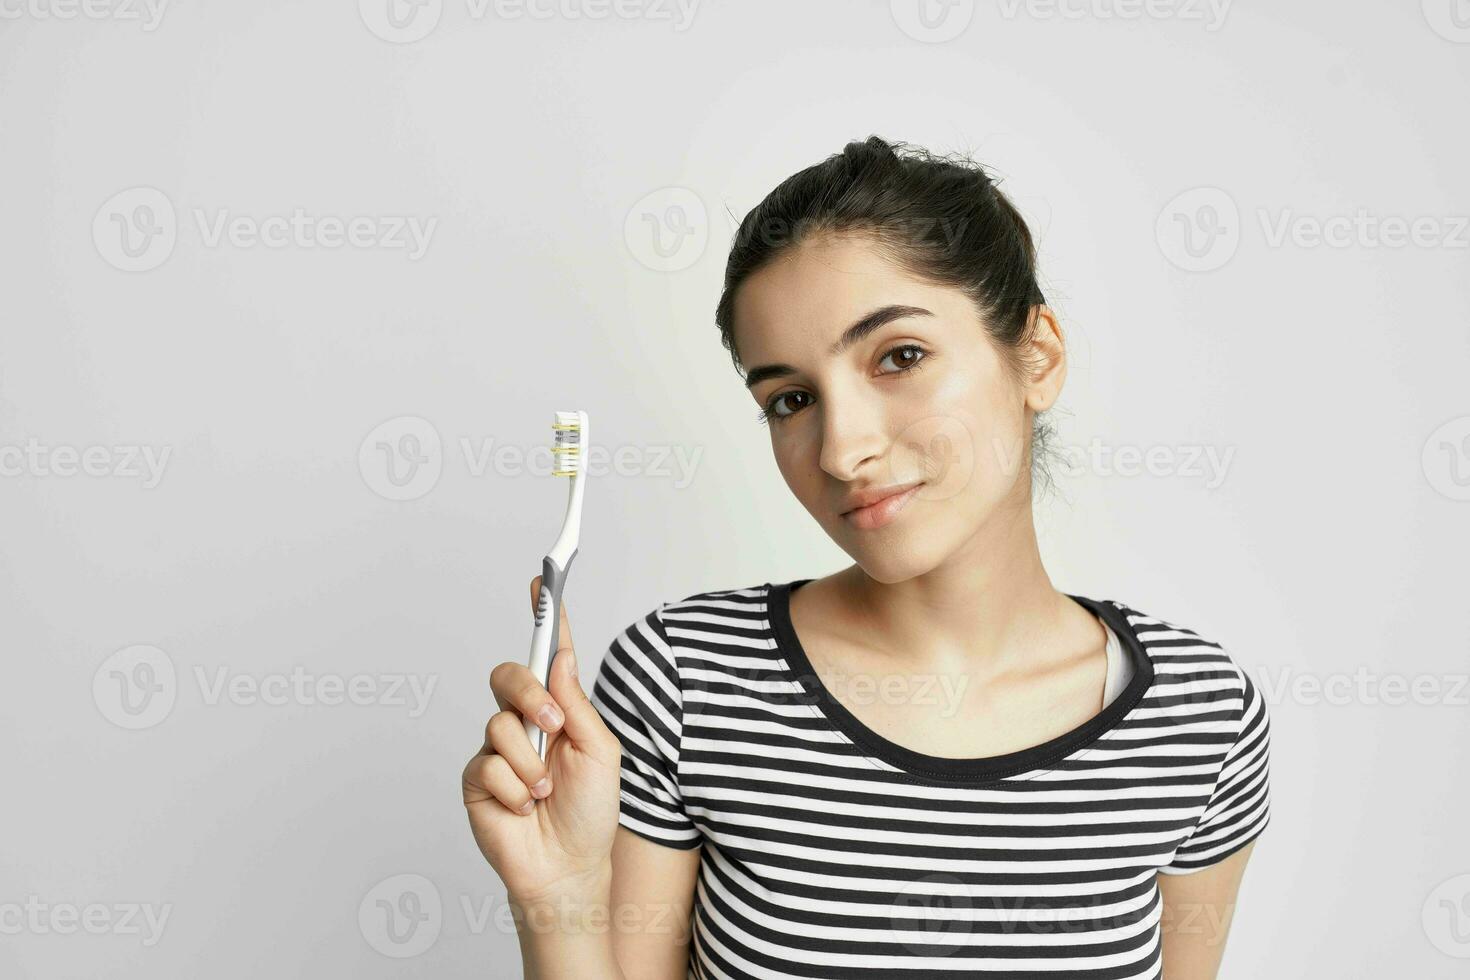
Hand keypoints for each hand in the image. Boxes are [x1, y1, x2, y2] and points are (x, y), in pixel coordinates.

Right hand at [462, 576, 622, 902]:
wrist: (569, 869)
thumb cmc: (592, 813)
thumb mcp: (601, 753)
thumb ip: (578, 704)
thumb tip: (562, 656)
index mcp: (560, 709)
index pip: (548, 655)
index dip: (545, 616)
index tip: (543, 581)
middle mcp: (525, 722)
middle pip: (509, 676)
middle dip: (529, 695)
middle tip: (552, 726)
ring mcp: (498, 749)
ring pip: (499, 726)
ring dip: (531, 764)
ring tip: (546, 792)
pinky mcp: (477, 778)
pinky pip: (488, 765)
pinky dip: (514, 790)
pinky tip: (525, 808)